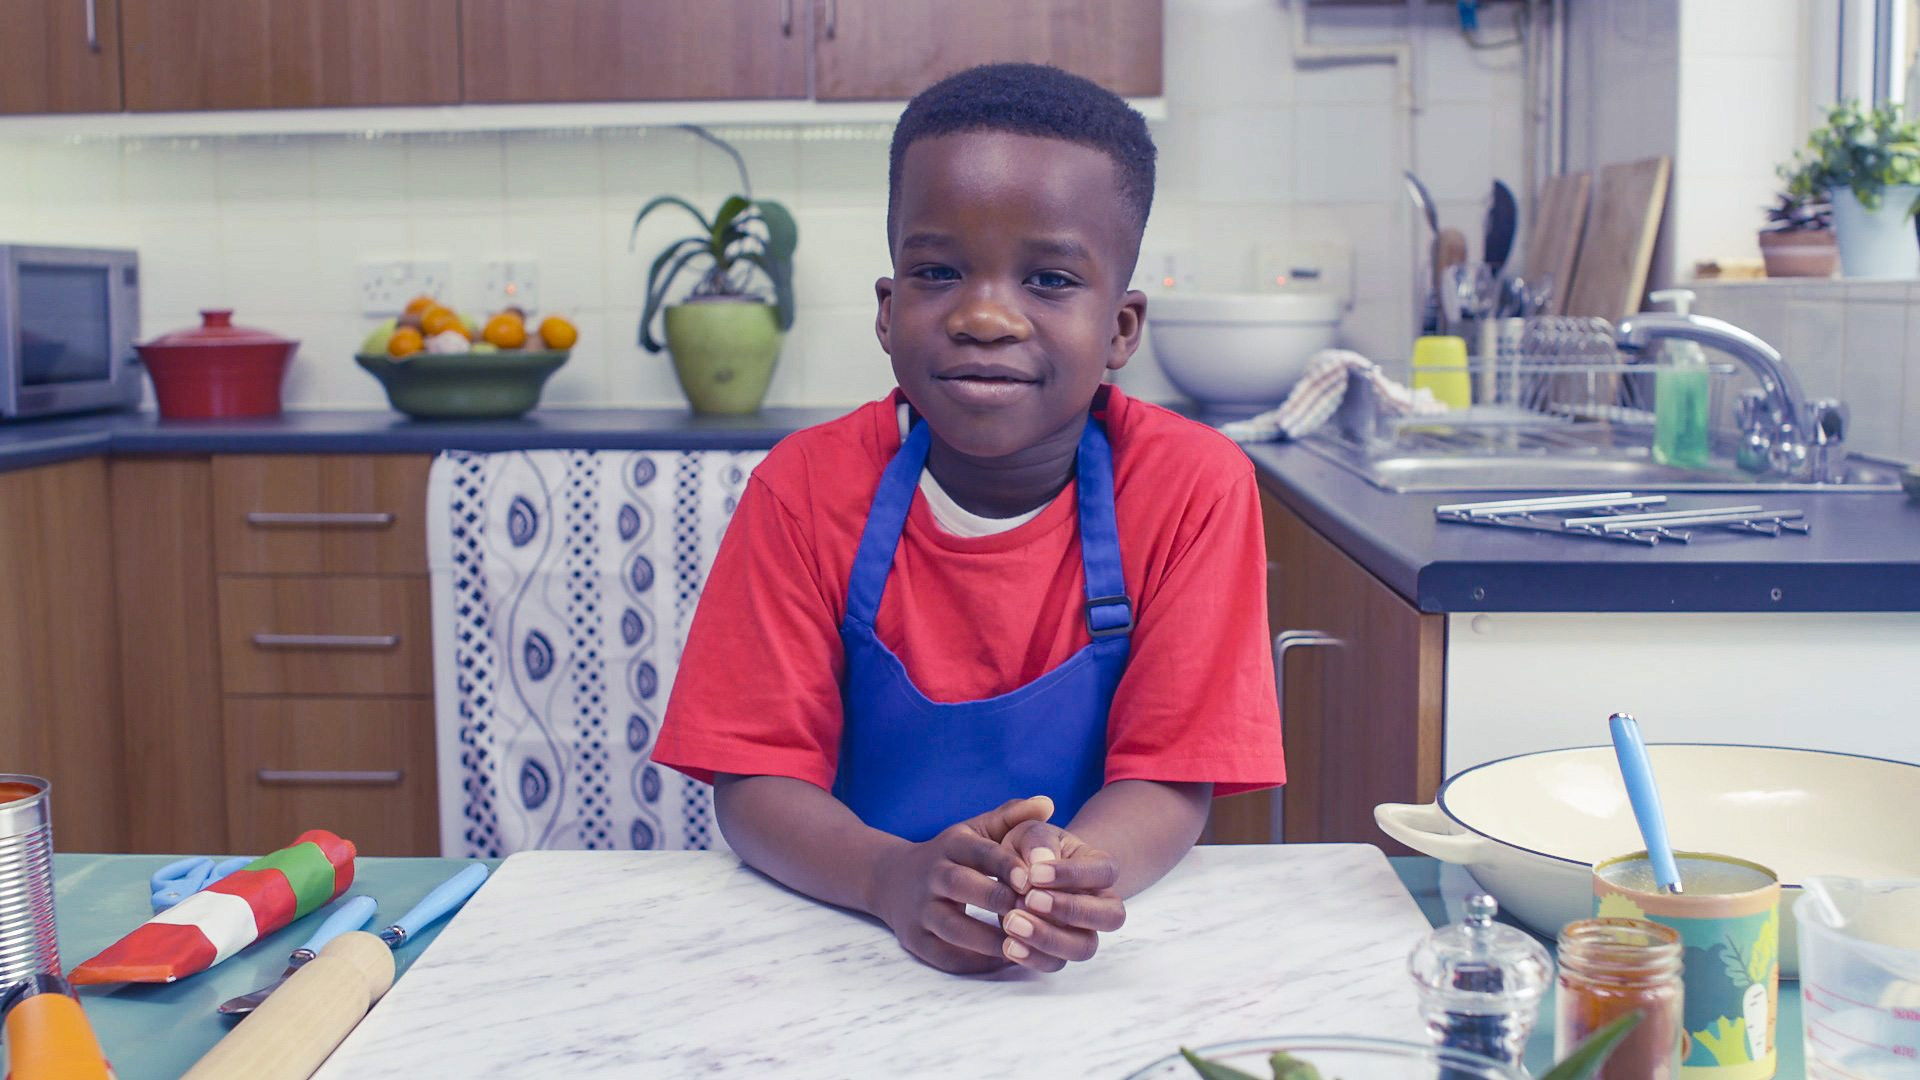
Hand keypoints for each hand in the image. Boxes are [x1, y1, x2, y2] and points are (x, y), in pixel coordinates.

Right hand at [866, 796, 1053, 973]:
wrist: (892, 880)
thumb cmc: (952, 856)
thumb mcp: (976, 830)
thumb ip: (1012, 817)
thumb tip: (1047, 804)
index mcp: (950, 845)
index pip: (977, 851)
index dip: (1004, 863)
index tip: (1031, 877)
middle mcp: (931, 875)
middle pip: (959, 885)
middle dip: (994, 898)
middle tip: (1031, 912)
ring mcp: (920, 910)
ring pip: (952, 927)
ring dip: (989, 939)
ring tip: (1025, 943)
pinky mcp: (915, 941)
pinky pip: (946, 957)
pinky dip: (976, 962)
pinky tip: (1006, 959)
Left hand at [998, 820, 1125, 972]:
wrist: (1016, 871)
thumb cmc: (1030, 848)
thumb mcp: (1030, 833)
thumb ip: (1037, 842)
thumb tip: (1039, 862)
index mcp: (1098, 866)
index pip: (1105, 872)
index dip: (1073, 875)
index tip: (1034, 873)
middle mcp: (1100, 903)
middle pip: (1111, 916)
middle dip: (1071, 910)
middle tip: (1030, 899)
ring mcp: (1082, 932)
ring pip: (1084, 947)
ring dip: (1049, 938)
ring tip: (1013, 922)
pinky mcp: (1058, 953)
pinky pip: (1055, 964)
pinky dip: (1033, 958)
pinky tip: (1009, 944)